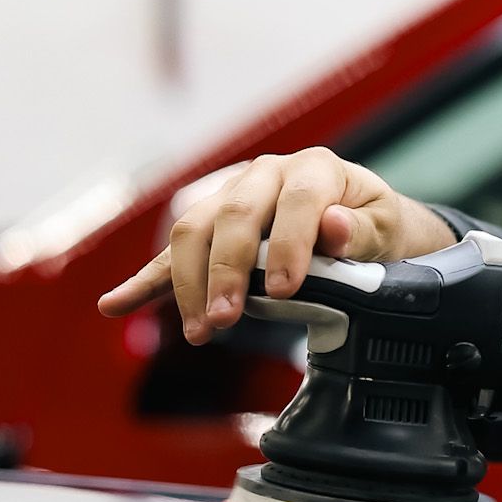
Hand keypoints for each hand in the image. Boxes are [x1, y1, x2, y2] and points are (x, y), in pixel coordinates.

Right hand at [97, 147, 455, 343]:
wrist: (362, 223)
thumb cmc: (374, 227)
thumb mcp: (387, 228)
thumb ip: (362, 231)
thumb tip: (332, 226)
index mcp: (315, 169)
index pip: (296, 202)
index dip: (287, 245)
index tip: (284, 289)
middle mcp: (266, 175)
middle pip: (232, 217)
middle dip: (225, 272)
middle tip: (225, 321)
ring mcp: (231, 198)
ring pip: (194, 231)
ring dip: (188, 283)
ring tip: (199, 331)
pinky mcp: (211, 229)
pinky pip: (172, 255)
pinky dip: (145, 281)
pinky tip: (115, 304)